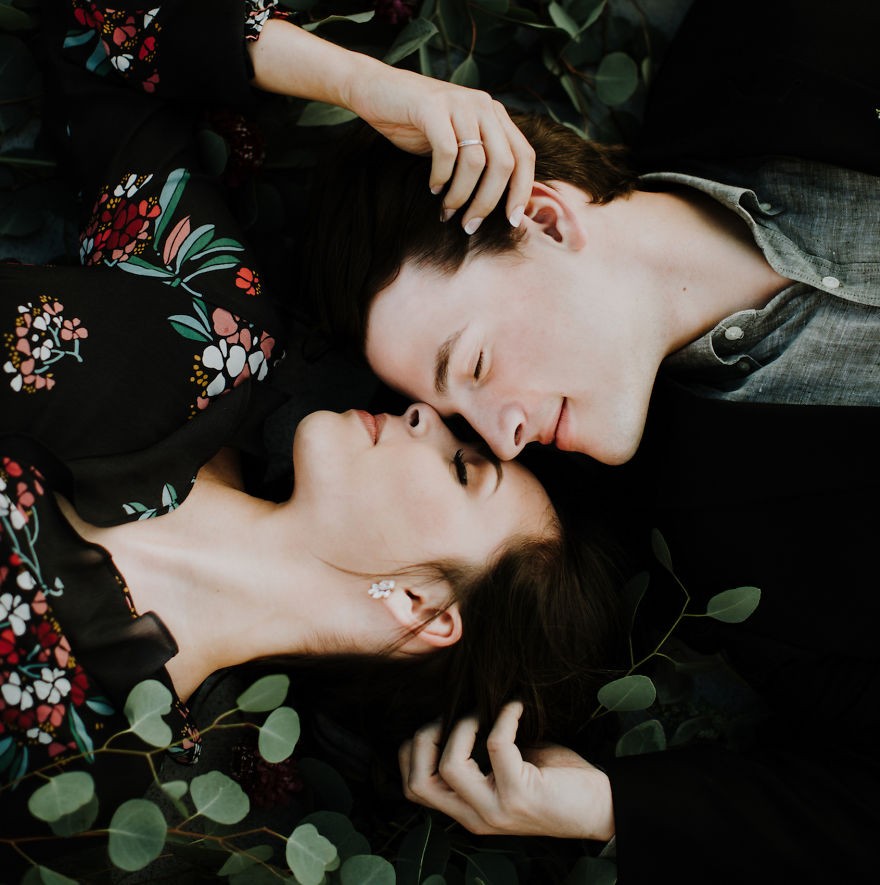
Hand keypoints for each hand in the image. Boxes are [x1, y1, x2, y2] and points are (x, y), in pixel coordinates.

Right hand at [249, 19, 533, 233]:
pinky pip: (447, 152)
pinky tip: (432, 187)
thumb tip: (496, 204)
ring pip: (476, 162)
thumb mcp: (456, 141)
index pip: (524, 156)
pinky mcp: (433, 107)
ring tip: (447, 211)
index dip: (523, 192)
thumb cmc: (416, 123)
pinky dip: (441, 177)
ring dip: (461, 195)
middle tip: (470, 225)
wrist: (375, 90)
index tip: (512, 222)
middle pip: (504, 164)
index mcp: (495, 115)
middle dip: (489, 202)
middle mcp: (483, 106)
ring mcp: (459, 104)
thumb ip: (479, 160)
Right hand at [398, 701, 615, 840]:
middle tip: (447, 717)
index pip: (414, 790)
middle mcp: (476, 817)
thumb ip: (479, 757)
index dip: (411, 752)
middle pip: (419, 784)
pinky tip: (516, 707)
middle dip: (423, 740)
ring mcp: (496, 810)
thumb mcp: (506, 773)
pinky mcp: (520, 795)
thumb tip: (455, 711)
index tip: (434, 724)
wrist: (602, 807)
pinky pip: (497, 745)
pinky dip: (503, 716)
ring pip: (449, 766)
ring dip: (461, 727)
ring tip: (479, 713)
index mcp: (468, 812)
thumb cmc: (556, 781)